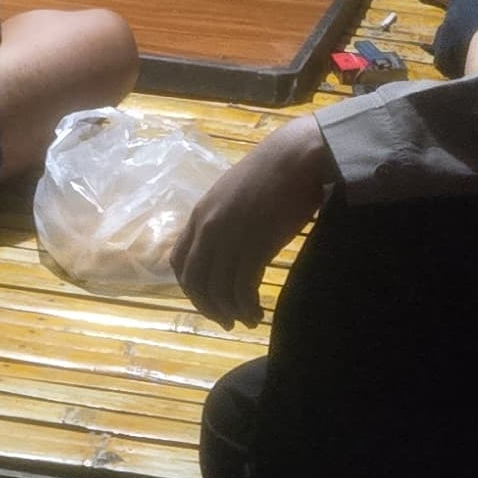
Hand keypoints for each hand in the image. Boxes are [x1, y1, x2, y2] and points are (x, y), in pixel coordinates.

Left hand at [177, 117, 331, 328]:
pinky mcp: (255, 245)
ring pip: (218, 289)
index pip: (179, 262)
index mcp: (200, 214)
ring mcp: (231, 237)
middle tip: (226, 321)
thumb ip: (223, 218)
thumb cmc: (273, 172)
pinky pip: (242, 288)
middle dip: (208, 307)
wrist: (297, 156)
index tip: (208, 300)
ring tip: (247, 320)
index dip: (191, 288)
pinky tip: (257, 312)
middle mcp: (208, 228)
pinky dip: (246, 306)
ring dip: (230, 312)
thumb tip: (228, 244)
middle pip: (195, 282)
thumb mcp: (234, 195)